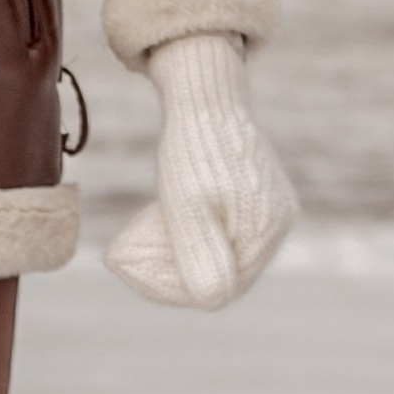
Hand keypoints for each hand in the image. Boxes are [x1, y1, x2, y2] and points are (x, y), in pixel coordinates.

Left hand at [105, 30, 296, 310]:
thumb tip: (211, 302)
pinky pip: (216, 229)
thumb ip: (199, 254)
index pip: (218, 286)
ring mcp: (267, 209)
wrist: (202, 90)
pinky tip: (155, 215)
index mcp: (268, 229)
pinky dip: (183, 229)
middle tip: (116, 253)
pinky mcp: (252, 196)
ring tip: (131, 234)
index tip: (121, 263)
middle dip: (162, 266)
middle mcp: (277, 223)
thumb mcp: (187, 204)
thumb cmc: (193, 147)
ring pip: (212, 251)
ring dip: (169, 249)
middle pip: (215, 271)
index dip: (166, 285)